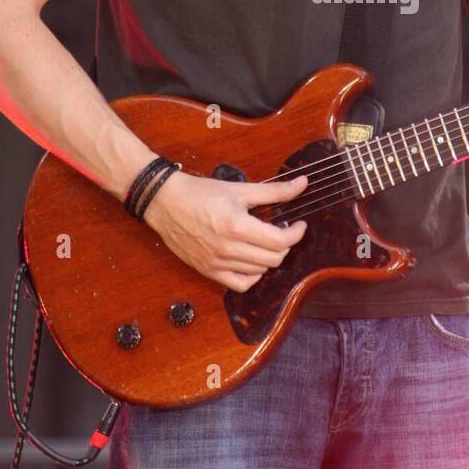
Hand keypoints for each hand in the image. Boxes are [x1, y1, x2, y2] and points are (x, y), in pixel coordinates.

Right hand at [142, 170, 309, 291]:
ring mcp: (217, 263)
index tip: (299, 224)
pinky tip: (252, 261)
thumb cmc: (201, 193)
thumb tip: (303, 184)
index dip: (297, 233)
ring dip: (270, 258)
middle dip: (285, 245)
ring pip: (260, 272)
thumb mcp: (240, 189)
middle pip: (274, 259)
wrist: (165, 203)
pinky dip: (252, 276)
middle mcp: (228, 249)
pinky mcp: (208, 271)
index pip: (280, 241)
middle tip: (282, 231)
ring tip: (266, 242)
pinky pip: (240, 284)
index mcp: (238, 226)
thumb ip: (275, 191)